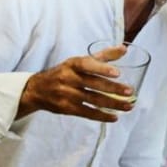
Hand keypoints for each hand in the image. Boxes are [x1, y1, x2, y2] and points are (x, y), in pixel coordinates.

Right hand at [17, 50, 136, 122]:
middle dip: (113, 89)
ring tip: (128, 106)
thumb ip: (102, 56)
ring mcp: (66, 94)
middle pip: (93, 84)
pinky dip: (101, 116)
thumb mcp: (79, 61)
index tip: (118, 73)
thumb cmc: (64, 73)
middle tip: (129, 92)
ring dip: (112, 104)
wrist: (37, 89)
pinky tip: (114, 117)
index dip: (102, 69)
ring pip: (92, 100)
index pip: (86, 64)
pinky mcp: (66, 108)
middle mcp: (68, 78)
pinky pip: (87, 113)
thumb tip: (124, 49)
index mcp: (72, 64)